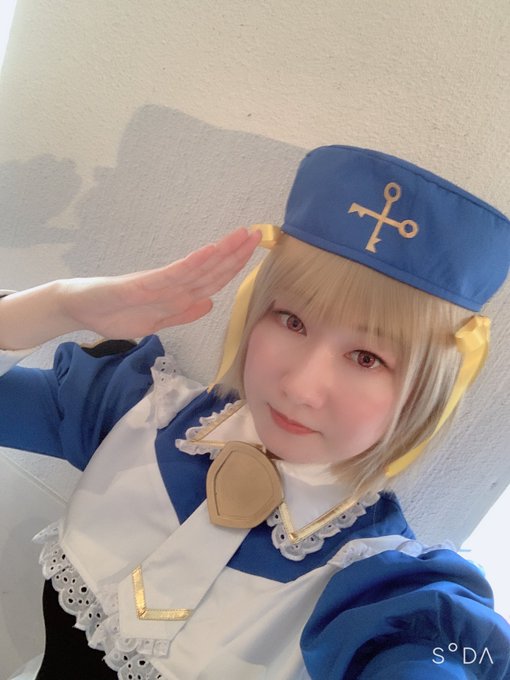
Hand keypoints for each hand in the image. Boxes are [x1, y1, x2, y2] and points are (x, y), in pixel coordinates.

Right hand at [59, 227, 260, 338]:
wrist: (77, 308)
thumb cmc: (114, 312)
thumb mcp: (155, 321)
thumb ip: (181, 313)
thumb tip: (209, 303)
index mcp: (176, 294)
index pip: (212, 279)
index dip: (234, 266)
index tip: (254, 250)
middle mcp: (171, 285)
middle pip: (211, 270)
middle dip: (236, 253)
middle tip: (259, 233)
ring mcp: (158, 283)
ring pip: (197, 268)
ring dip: (221, 252)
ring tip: (243, 235)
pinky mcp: (141, 284)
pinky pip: (172, 274)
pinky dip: (192, 264)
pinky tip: (210, 252)